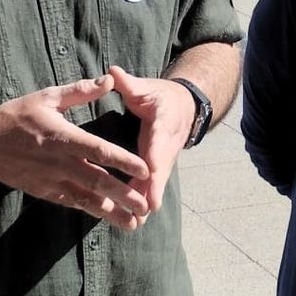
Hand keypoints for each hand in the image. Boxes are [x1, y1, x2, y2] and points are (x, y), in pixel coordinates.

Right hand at [0, 75, 152, 230]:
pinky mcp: (44, 191)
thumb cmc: (16, 116)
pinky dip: (90, 210)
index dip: (123, 161)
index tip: (145, 170)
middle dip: (123, 195)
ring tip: (134, 223)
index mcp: (62, 137)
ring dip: (111, 212)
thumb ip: (80, 91)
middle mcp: (59, 163)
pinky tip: (108, 217)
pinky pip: (71, 202)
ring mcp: (51, 180)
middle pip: (97, 181)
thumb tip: (109, 79)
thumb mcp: (46, 97)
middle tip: (146, 205)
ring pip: (86, 199)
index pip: (99, 151)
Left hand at [109, 66, 196, 214]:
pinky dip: (144, 203)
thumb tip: (112, 72)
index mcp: (163, 122)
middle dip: (153, 188)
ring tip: (137, 223)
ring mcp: (164, 159)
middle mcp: (165, 145)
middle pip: (160, 169)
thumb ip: (129, 83)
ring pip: (156, 183)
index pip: (159, 139)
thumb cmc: (159, 97)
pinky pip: (151, 187)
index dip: (156, 155)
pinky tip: (133, 222)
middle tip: (146, 208)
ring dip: (147, 201)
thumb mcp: (146, 87)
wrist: (183, 109)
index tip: (152, 168)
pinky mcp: (158, 169)